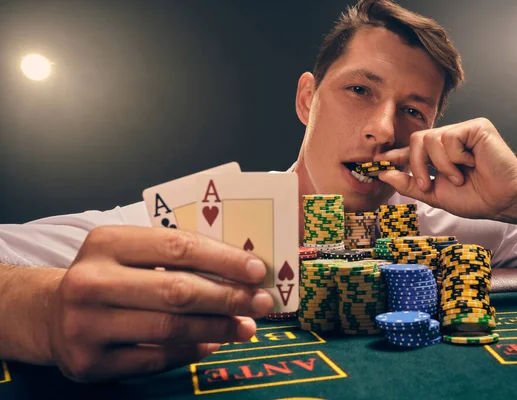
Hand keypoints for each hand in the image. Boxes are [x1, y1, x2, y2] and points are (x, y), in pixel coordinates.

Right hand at [46, 226, 273, 382]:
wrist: (50, 314)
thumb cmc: (107, 277)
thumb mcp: (130, 253)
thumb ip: (175, 256)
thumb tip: (239, 272)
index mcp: (106, 242)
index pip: (178, 246)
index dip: (224, 259)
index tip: (258, 271)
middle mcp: (91, 282)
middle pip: (178, 290)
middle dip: (229, 297)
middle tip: (262, 303)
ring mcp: (86, 325)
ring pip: (170, 327)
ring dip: (217, 328)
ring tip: (246, 327)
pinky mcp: (90, 362)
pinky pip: (156, 358)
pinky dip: (192, 351)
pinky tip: (213, 343)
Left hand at [375, 118, 516, 220]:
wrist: (503, 201)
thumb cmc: (475, 198)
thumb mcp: (435, 194)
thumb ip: (410, 184)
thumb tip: (384, 174)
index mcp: (440, 155)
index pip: (412, 149)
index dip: (395, 155)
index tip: (377, 162)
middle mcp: (450, 139)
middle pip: (416, 139)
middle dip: (417, 165)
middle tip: (429, 184)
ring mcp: (463, 131)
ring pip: (430, 139)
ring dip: (442, 165)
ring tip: (460, 177)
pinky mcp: (476, 127)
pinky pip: (449, 138)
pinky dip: (456, 158)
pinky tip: (472, 163)